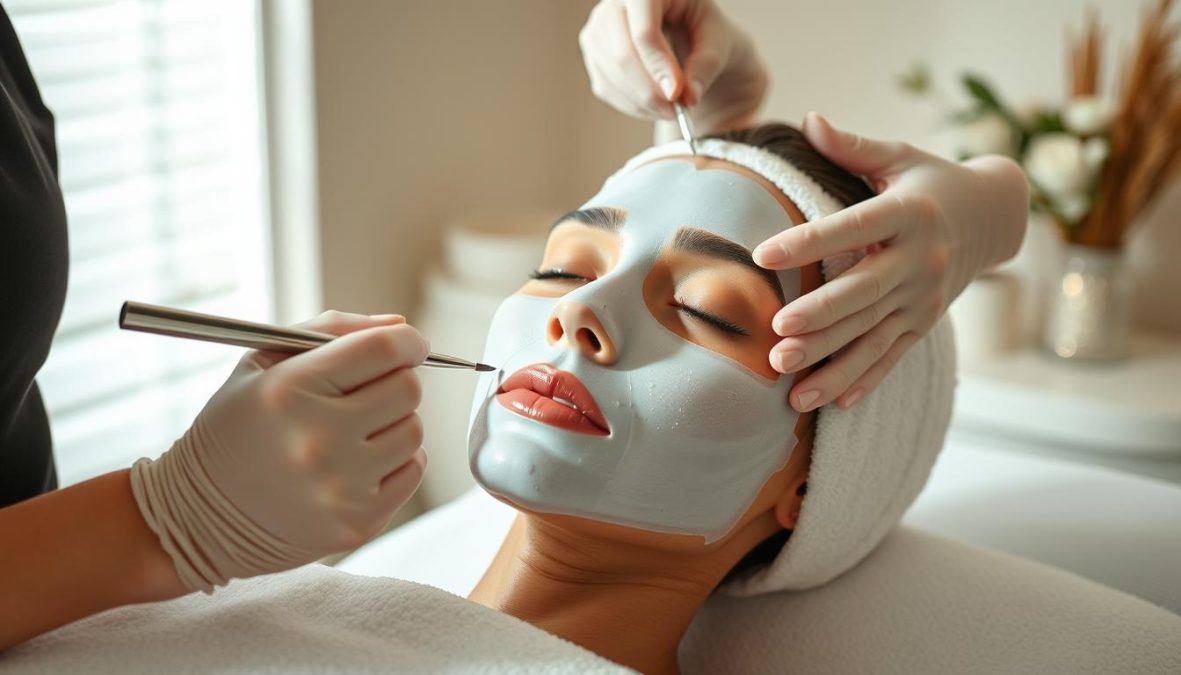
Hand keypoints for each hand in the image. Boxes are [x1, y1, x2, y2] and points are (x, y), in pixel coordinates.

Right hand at [132, 311, 428, 590]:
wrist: (200, 518)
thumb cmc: (235, 430)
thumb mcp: (262, 362)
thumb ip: (333, 330)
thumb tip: (400, 325)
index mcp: (290, 391)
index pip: (383, 350)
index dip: (407, 341)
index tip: (408, 345)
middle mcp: (318, 440)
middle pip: (407, 389)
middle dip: (394, 381)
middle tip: (364, 392)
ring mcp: (341, 487)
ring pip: (414, 430)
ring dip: (393, 423)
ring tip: (353, 431)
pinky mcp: (358, 523)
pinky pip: (413, 471)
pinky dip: (396, 461)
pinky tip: (358, 462)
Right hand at [578, 0, 767, 133]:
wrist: (685, 31)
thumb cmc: (702, 30)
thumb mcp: (715, 42)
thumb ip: (705, 67)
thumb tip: (689, 98)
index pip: (644, 30)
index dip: (658, 66)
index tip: (677, 95)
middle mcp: (614, 2)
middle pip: (622, 53)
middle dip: (649, 91)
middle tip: (676, 111)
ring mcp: (597, 27)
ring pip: (611, 74)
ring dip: (641, 102)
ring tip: (671, 111)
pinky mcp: (592, 51)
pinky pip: (605, 86)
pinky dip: (631, 105)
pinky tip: (654, 108)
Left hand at [754, 113, 1027, 412]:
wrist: (995, 218)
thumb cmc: (932, 182)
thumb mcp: (899, 157)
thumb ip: (852, 147)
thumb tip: (808, 119)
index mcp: (908, 214)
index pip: (852, 227)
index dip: (808, 242)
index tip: (762, 253)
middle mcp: (920, 261)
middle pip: (863, 293)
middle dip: (819, 319)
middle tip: (777, 338)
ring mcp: (924, 299)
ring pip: (872, 336)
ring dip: (830, 363)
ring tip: (788, 387)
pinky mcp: (924, 324)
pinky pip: (890, 357)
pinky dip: (861, 381)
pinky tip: (830, 403)